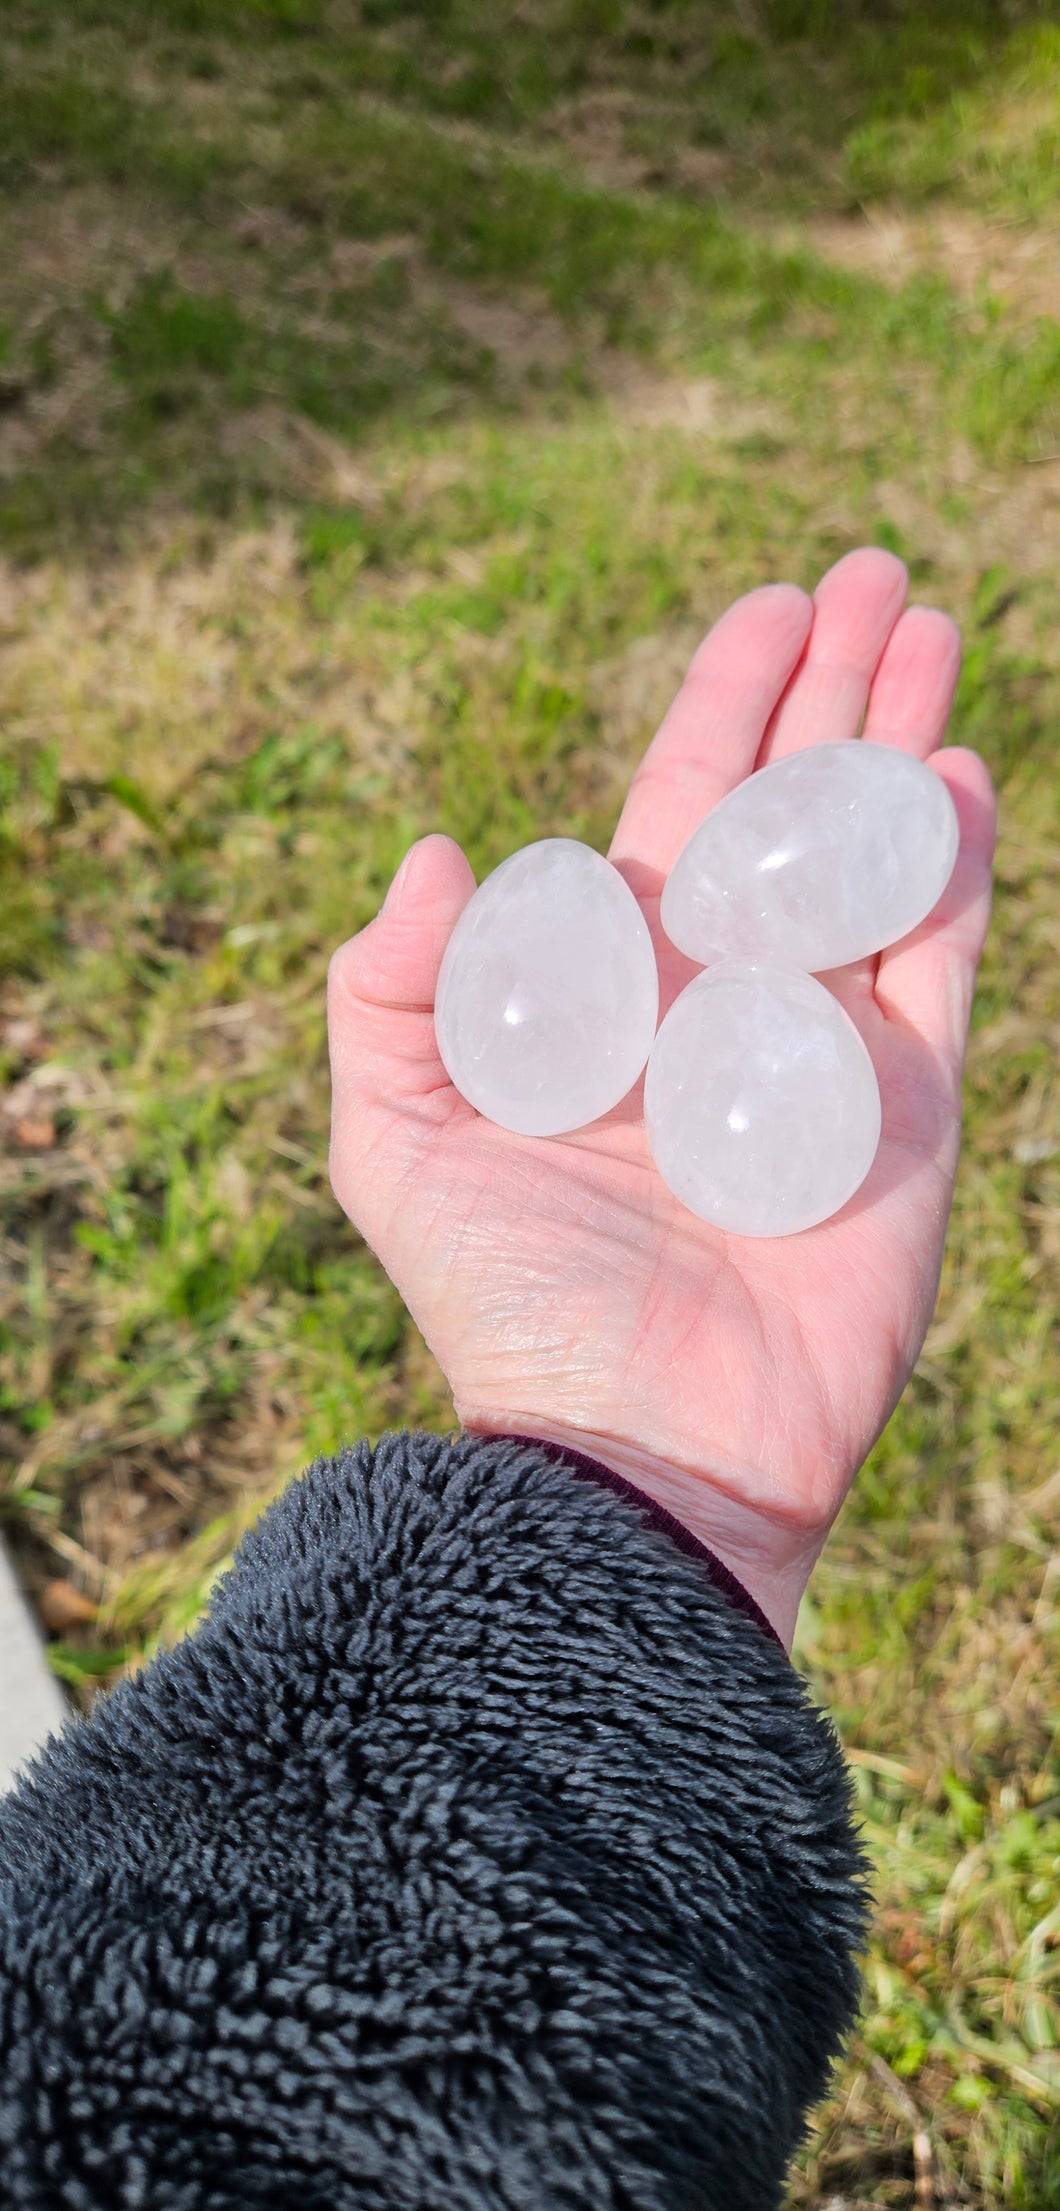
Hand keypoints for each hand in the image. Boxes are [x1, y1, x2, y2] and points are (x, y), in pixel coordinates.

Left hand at [327, 548, 994, 1648]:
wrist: (637, 1443)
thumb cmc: (507, 1299)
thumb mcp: (395, 1139)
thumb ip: (391, 991)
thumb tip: (442, 850)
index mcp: (617, 986)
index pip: (679, 806)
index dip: (726, 702)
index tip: (772, 606)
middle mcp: (725, 998)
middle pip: (791, 807)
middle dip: (834, 687)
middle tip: (880, 569)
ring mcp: (823, 1047)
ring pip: (874, 858)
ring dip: (902, 740)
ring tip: (936, 624)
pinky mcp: (905, 1109)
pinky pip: (938, 961)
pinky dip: (951, 866)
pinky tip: (953, 770)